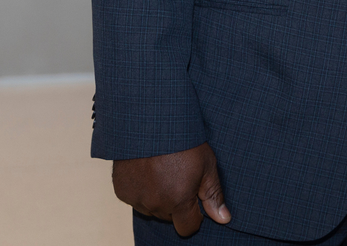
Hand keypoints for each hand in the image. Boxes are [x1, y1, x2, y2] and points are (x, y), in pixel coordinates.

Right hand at [112, 143, 230, 235]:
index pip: (187, 228)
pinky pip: (136, 198)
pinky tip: (148, 169)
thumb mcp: (206, 164)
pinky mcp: (122, 190)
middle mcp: (155, 204)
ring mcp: (136, 197)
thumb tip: (224, 219)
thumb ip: (213, 195)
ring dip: (159, 197)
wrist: (150, 119)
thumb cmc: (183, 139)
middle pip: (170, 218)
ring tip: (164, 170)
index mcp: (179, 200)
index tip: (196, 201)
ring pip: (152, 209)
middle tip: (180, 176)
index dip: (195, 217)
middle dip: (177, 204)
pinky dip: (142, 190)